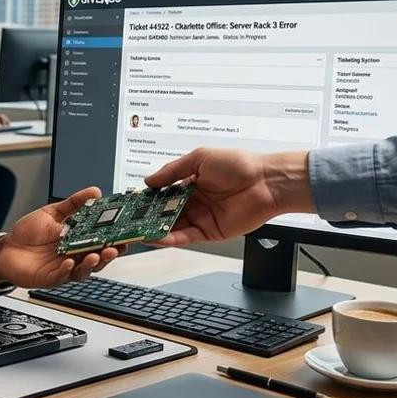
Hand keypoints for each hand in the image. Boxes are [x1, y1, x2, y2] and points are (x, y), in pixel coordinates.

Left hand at [0, 187, 121, 288]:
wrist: (6, 248)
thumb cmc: (29, 233)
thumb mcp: (52, 213)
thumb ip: (73, 204)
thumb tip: (94, 192)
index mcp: (78, 241)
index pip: (101, 241)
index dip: (115, 240)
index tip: (127, 234)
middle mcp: (74, 256)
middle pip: (98, 258)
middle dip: (108, 254)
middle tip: (115, 248)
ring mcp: (64, 268)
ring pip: (83, 270)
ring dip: (91, 264)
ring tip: (95, 255)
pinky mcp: (50, 278)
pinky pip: (61, 276)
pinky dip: (66, 270)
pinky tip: (68, 262)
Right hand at [143, 147, 313, 246]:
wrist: (268, 182)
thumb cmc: (241, 165)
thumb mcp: (200, 158)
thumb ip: (172, 171)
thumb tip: (150, 180)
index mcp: (191, 183)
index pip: (163, 194)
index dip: (148, 198)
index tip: (132, 202)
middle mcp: (195, 202)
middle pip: (165, 212)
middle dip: (147, 216)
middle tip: (128, 220)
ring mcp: (202, 218)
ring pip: (172, 227)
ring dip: (154, 229)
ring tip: (136, 230)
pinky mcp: (210, 232)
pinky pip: (186, 238)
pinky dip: (170, 239)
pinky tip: (156, 236)